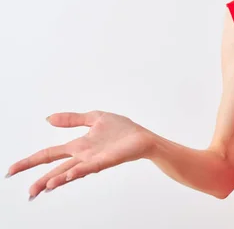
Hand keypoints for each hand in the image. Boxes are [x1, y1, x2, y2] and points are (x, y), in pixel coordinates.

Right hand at [6, 110, 153, 199]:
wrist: (143, 137)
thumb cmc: (122, 130)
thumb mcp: (94, 118)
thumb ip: (72, 119)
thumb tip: (48, 118)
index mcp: (78, 146)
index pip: (49, 154)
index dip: (30, 161)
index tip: (11, 170)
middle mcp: (83, 156)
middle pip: (56, 170)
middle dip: (40, 181)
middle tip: (27, 193)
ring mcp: (93, 160)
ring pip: (70, 172)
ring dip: (57, 180)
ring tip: (42, 188)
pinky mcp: (106, 161)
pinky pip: (89, 168)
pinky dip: (76, 172)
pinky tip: (67, 177)